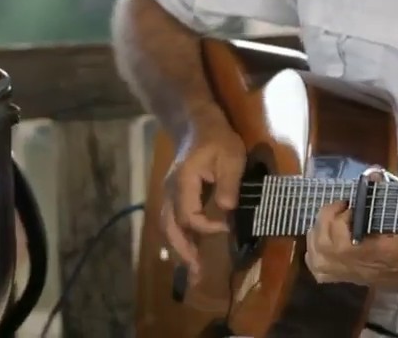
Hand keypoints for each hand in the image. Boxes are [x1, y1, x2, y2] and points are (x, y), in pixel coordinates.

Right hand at [161, 120, 245, 284]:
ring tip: (192, 269)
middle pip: (170, 226)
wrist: (197, 123)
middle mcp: (170, 190)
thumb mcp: (231, 155)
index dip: (206, 227)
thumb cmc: (216, 138)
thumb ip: (229, 182)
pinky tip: (189, 250)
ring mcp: (169, 192)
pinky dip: (178, 237)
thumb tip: (227, 209)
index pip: (189, 215)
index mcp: (184, 181)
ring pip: (167, 226)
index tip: (226, 228)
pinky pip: (170, 220)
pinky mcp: (173, 194)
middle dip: (182, 251)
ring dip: (178, 248)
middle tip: (196, 273)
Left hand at [305, 199, 397, 287]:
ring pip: (316, 255)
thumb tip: (373, 174)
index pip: (341, 233)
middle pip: (323, 243)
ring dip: (318, 232)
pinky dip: (313, 255)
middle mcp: (353, 265)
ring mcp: (346, 274)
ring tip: (329, 220)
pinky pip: (318, 270)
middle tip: (340, 206)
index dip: (342, 214)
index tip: (353, 204)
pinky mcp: (344, 279)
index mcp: (370, 252)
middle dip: (327, 218)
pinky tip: (320, 242)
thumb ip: (385, 205)